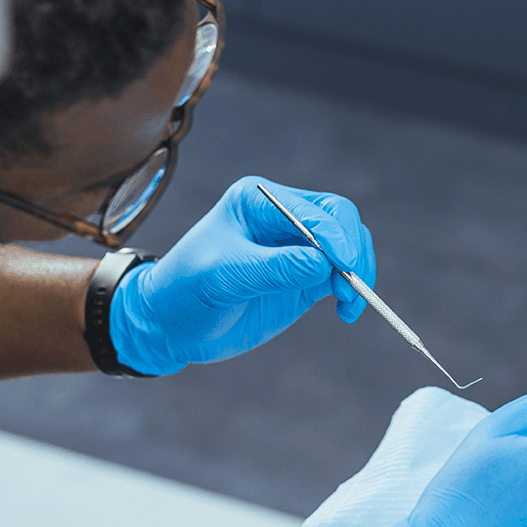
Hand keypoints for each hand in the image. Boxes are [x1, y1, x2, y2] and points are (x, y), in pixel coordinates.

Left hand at [108, 177, 375, 375]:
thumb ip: (274, 268)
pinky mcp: (303, 277)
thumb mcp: (222, 277)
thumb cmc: (184, 290)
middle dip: (352, 251)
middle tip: (351, 287)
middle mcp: (282, 217)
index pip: (313, 210)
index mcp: (258, 201)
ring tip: (349, 303)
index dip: (334, 237)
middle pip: (339, 221)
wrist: (169, 325)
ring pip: (346, 247)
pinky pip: (340, 275)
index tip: (343, 268)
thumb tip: (323, 264)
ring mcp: (295, 248)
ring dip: (356, 272)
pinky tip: (346, 311)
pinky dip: (351, 291)